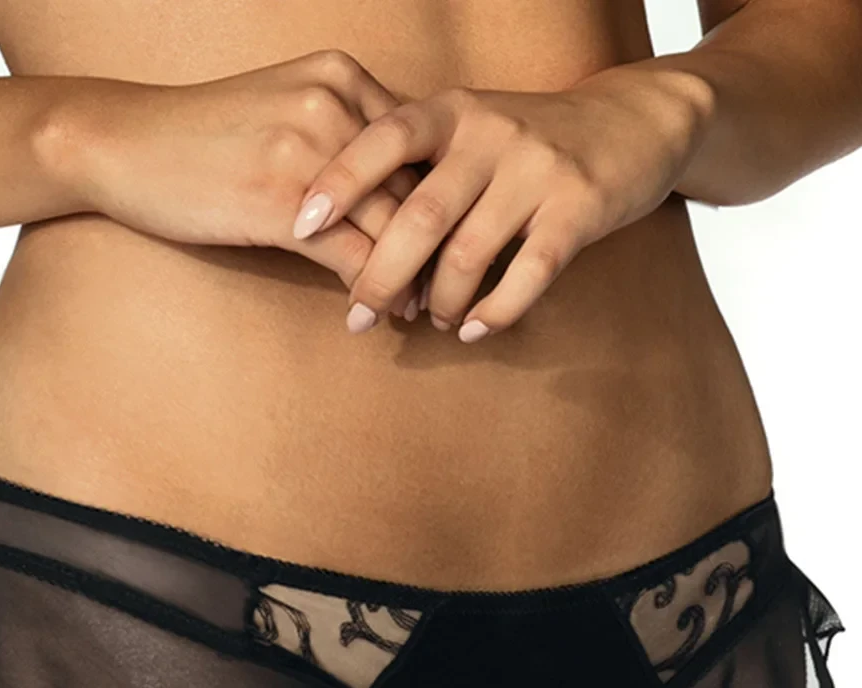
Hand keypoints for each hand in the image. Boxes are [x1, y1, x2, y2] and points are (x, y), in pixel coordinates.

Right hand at [52, 49, 426, 315]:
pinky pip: (351, 259)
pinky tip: (369, 317)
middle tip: (451, 290)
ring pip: (391, 229)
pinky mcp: (282, 203)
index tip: (456, 243)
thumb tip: (401, 194)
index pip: (420, 147)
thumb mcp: (284, 112)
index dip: (443, 202)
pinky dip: (369, 294)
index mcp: (342, 76)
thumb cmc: (204, 138)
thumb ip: (343, 138)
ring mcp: (308, 152)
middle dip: (437, 247)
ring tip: (423, 314)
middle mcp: (334, 104)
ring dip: (411, 280)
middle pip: (416, 188)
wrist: (123, 144)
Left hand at [291, 67, 714, 338]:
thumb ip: (416, 171)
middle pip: (418, 214)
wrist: (632, 122)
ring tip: (431, 322)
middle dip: (381, 275)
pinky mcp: (578, 208)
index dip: (339, 182)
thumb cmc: (527, 143)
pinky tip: (473, 330)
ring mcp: (536, 170)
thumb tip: (345, 236)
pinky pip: (527, 275)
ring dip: (440, 301)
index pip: (382, 140)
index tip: (301, 225)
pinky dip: (494, 313)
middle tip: (359, 316)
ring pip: (468, 254)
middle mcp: (490, 133)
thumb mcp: (469, 132)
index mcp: (452, 111)